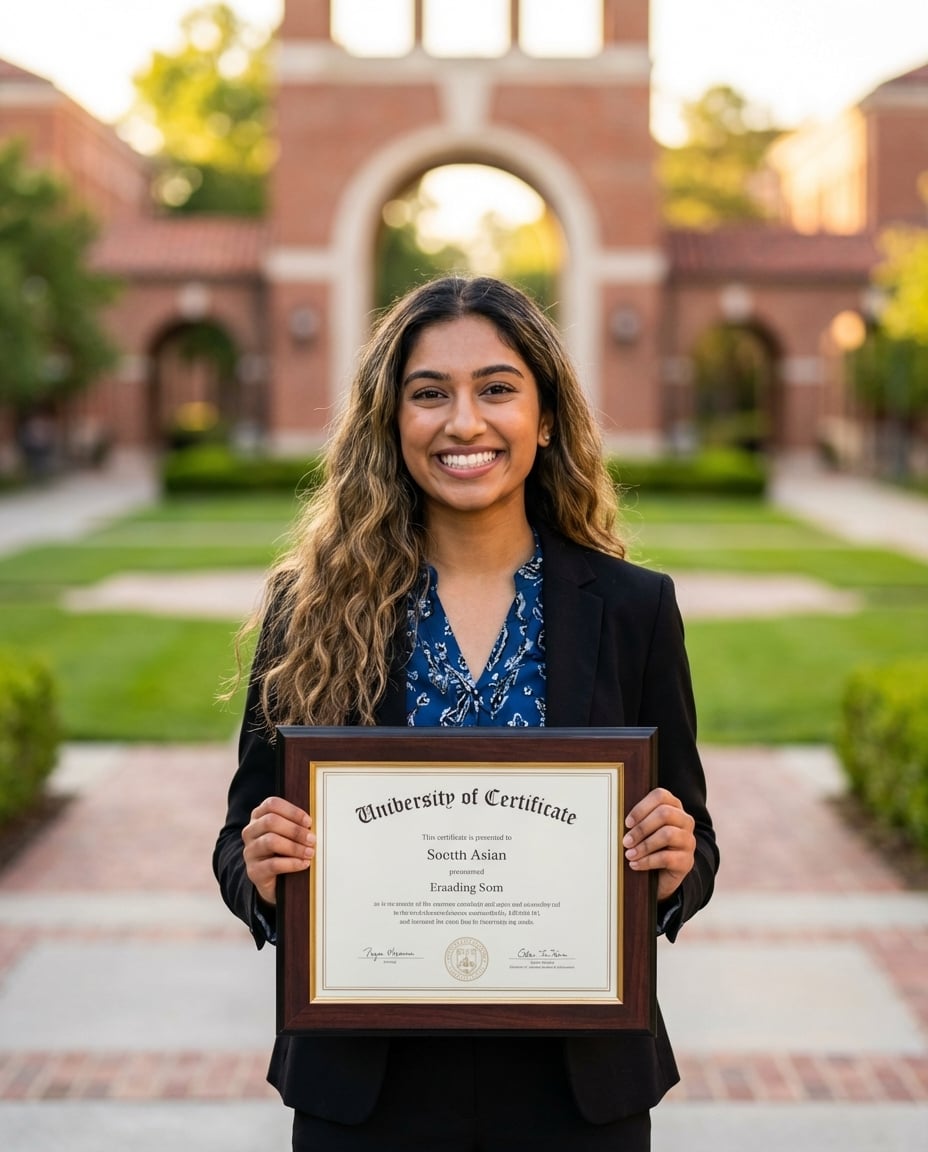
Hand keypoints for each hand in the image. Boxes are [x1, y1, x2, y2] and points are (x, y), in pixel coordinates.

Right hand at [242, 796, 314, 905]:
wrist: (273, 882)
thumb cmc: (283, 852)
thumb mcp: (288, 834)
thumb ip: (296, 824)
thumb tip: (313, 823)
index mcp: (259, 817)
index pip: (271, 804)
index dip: (292, 811)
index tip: (308, 821)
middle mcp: (250, 832)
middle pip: (270, 821)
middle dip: (295, 830)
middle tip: (312, 839)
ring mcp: (250, 851)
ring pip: (271, 841)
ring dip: (295, 846)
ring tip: (309, 852)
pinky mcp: (253, 871)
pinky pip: (273, 864)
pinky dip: (292, 863)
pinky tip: (303, 864)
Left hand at [623, 787, 695, 902]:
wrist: (661, 875)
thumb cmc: (649, 846)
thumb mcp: (642, 831)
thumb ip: (635, 821)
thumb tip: (614, 818)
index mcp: (673, 807)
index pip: (660, 796)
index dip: (641, 808)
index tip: (627, 822)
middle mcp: (685, 821)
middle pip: (665, 813)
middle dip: (641, 828)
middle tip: (626, 841)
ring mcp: (688, 840)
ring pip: (667, 834)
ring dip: (644, 845)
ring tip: (629, 854)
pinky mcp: (687, 861)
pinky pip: (667, 857)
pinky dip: (647, 861)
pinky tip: (635, 864)